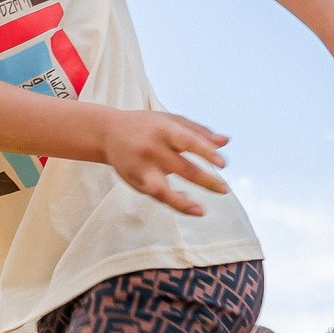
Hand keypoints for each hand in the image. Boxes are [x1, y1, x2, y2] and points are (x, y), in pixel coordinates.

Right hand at [100, 108, 231, 217]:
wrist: (107, 132)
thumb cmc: (147, 125)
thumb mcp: (171, 121)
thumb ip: (199, 132)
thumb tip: (226, 142)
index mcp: (164, 129)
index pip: (188, 141)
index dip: (206, 152)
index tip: (223, 164)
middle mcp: (152, 148)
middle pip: (182, 168)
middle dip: (205, 181)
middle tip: (225, 190)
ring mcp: (142, 167)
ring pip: (162, 190)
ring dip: (183, 203)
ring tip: (201, 211)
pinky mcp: (134, 181)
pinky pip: (156, 195)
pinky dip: (174, 202)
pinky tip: (191, 206)